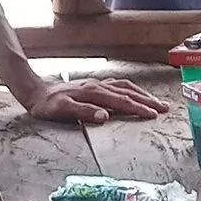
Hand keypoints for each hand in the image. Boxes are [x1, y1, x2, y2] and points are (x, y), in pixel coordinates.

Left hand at [19, 77, 165, 125]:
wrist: (36, 91)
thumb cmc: (47, 105)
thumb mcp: (61, 111)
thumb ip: (83, 112)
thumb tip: (104, 117)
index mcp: (93, 93)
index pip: (121, 101)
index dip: (138, 108)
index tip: (153, 115)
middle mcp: (98, 86)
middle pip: (128, 92)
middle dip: (148, 101)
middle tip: (165, 109)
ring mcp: (97, 84)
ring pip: (126, 87)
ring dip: (142, 94)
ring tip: (157, 102)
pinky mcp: (94, 84)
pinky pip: (119, 85)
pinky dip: (131, 89)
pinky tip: (135, 94)